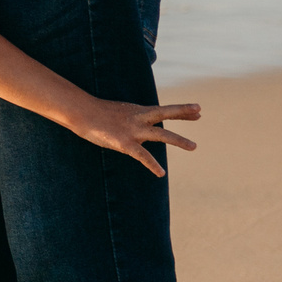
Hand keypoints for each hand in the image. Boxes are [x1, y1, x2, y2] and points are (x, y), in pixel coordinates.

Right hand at [71, 100, 201, 176]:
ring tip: (194, 146)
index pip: (164, 109)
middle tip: (200, 114)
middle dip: (183, 114)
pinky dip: (153, 165)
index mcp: (137, 111)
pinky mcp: (124, 143)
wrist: (80, 113)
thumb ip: (130, 122)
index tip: (198, 109)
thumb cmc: (94, 114)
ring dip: (179, 140)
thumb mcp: (117, 114)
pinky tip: (161, 173)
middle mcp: (139, 118)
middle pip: (166, 113)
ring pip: (162, 134)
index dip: (182, 110)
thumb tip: (135, 134)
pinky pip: (142, 156)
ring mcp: (133, 130)